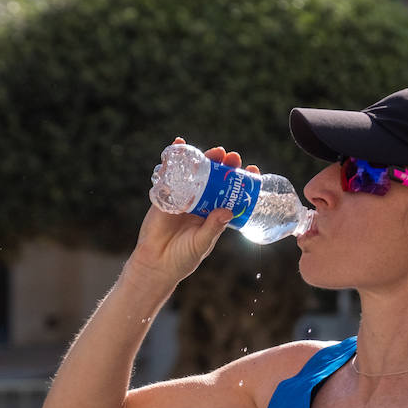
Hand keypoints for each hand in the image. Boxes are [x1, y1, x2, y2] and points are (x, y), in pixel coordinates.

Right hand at [129, 138, 259, 285]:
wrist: (156, 263)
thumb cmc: (182, 257)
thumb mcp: (201, 243)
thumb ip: (213, 227)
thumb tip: (228, 210)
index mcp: (212, 214)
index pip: (230, 193)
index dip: (240, 181)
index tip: (252, 170)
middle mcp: (200, 202)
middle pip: (214, 178)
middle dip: (224, 166)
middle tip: (233, 157)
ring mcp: (182, 197)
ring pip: (195, 173)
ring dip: (205, 159)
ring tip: (216, 152)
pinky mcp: (165, 195)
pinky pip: (170, 173)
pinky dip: (174, 158)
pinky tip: (180, 143)